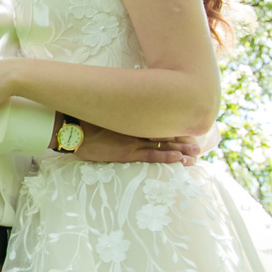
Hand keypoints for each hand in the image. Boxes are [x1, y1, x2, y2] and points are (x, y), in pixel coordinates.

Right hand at [75, 122, 201, 165]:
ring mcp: (133, 141)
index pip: (159, 123)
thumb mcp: (105, 115)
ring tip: (196, 154)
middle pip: (165, 134)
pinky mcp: (127, 153)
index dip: (175, 127)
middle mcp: (137, 129)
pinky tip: (179, 159)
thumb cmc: (85, 120)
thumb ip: (118, 115)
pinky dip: (166, 157)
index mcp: (133, 119)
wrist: (72, 128)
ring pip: (163, 146)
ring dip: (181, 151)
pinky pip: (151, 156)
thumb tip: (125, 112)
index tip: (188, 129)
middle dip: (183, 139)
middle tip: (199, 143)